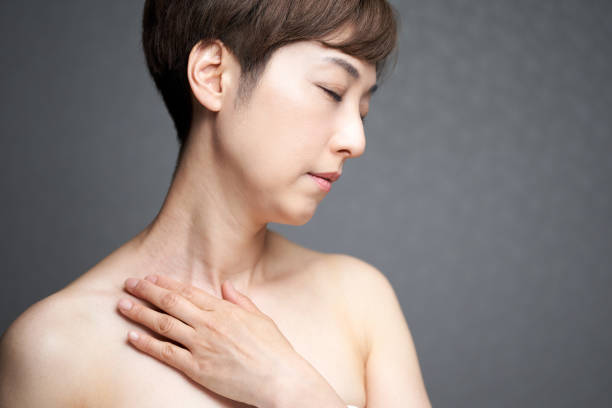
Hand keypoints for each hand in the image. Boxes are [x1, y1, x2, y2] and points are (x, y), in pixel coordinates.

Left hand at [116, 274, 306, 406]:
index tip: (151, 277)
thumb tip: (227, 286)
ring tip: (122, 305)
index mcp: (225, 310)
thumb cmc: (274, 350)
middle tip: (129, 283)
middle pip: (171, 303)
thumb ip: (241, 301)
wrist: (279, 378)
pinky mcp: (197, 368)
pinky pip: (166, 353)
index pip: (188, 292)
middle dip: (147, 291)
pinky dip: (147, 344)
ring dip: (140, 313)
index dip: (167, 283)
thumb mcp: (261, 318)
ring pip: (164, 324)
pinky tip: (132, 336)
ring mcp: (202, 345)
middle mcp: (210, 324)